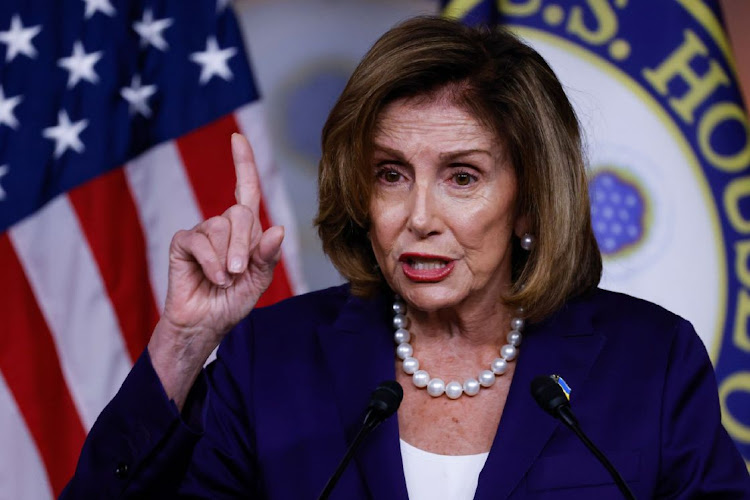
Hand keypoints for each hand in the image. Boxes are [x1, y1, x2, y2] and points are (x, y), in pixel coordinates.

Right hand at [148, 133, 283, 406]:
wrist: (207, 323)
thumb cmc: (233, 301)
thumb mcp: (259, 280)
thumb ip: (268, 255)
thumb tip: (277, 228)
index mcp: (246, 230)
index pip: (246, 188)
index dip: (243, 162)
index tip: (237, 137)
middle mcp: (224, 225)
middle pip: (238, 212)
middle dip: (243, 245)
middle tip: (240, 272)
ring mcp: (201, 232)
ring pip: (218, 227)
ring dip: (226, 258)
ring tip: (225, 280)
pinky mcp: (182, 243)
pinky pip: (197, 240)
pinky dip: (209, 261)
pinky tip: (213, 277)